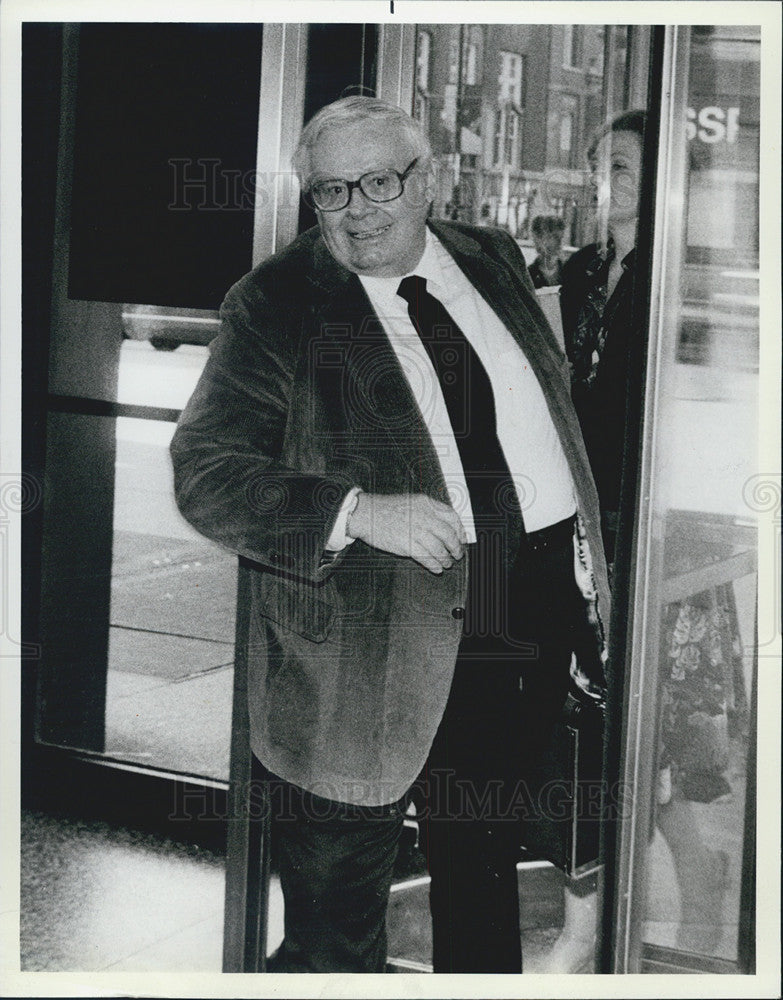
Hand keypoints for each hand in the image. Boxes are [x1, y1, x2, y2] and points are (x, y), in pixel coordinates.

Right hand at [347, 493, 466, 574]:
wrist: (364, 513)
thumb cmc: (385, 509)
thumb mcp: (412, 502)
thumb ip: (429, 512)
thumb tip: (446, 527)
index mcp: (426, 503)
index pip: (452, 517)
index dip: (460, 531)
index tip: (462, 539)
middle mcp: (423, 516)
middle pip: (448, 535)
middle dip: (456, 548)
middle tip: (457, 555)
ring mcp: (415, 531)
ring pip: (439, 549)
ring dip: (446, 559)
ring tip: (446, 564)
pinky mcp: (406, 545)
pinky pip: (426, 558)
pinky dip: (434, 565)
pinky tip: (436, 568)